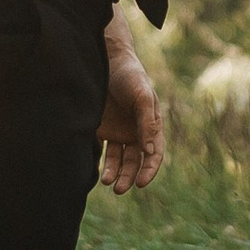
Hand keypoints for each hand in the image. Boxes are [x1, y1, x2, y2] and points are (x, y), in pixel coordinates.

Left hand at [98, 21, 164, 194]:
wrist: (105, 60)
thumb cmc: (130, 75)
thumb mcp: (142, 95)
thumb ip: (147, 121)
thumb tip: (149, 150)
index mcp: (151, 126)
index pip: (154, 154)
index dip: (149, 170)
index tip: (141, 183)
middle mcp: (136, 132)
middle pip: (135, 162)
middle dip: (129, 177)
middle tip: (119, 189)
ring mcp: (119, 132)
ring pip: (119, 160)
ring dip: (114, 173)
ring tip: (106, 181)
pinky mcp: (102, 130)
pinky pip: (102, 151)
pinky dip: (100, 163)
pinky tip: (95, 169)